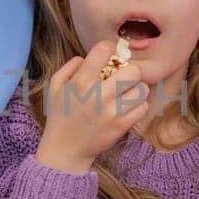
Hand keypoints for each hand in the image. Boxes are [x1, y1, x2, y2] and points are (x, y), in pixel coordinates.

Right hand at [35, 39, 150, 173]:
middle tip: (123, 78)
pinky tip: (126, 108)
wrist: (65, 149)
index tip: (108, 60)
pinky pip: (143, 107)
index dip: (109, 50)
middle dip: (130, 71)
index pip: (104, 49)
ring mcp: (111, 111)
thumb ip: (71, 66)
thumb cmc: (61, 115)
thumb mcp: (56, 86)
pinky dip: (137, 106)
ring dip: (135, 89)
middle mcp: (97, 94)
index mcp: (80, 81)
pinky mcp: (121, 126)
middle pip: (134, 70)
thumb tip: (88, 56)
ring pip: (142, 89)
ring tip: (125, 94)